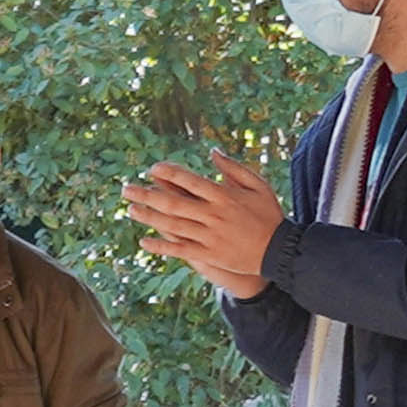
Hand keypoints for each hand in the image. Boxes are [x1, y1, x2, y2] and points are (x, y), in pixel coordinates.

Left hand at [116, 152, 281, 301]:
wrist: (280, 250)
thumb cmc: (268, 214)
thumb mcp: (258, 185)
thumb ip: (234, 168)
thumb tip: (212, 151)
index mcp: (224, 196)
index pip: (190, 181)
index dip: (169, 173)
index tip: (152, 168)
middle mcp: (214, 215)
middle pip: (174, 203)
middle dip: (148, 195)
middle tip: (126, 189)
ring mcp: (210, 236)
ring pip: (173, 225)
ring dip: (149, 217)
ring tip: (130, 209)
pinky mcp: (209, 255)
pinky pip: (181, 249)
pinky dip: (162, 246)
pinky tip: (144, 241)